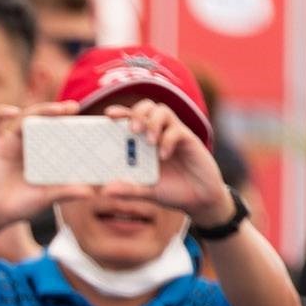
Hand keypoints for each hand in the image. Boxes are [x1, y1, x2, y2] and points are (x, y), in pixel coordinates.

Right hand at [0, 103, 96, 229]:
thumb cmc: (21, 205)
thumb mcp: (45, 198)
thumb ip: (64, 192)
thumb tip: (90, 193)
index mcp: (47, 152)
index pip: (61, 132)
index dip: (73, 123)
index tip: (89, 120)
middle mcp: (31, 142)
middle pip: (45, 119)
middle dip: (59, 111)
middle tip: (73, 108)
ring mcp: (13, 140)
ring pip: (27, 116)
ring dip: (42, 109)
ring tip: (57, 110)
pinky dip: (2, 112)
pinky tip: (12, 112)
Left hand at [101, 101, 230, 225]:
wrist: (199, 198)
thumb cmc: (171, 191)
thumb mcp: (147, 192)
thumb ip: (128, 190)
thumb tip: (105, 191)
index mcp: (142, 143)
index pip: (130, 120)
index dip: (120, 113)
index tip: (108, 114)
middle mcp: (157, 134)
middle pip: (146, 107)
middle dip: (137, 113)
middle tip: (132, 129)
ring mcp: (172, 134)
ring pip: (162, 111)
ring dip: (153, 122)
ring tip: (149, 141)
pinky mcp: (188, 139)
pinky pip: (177, 130)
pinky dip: (168, 140)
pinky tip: (164, 155)